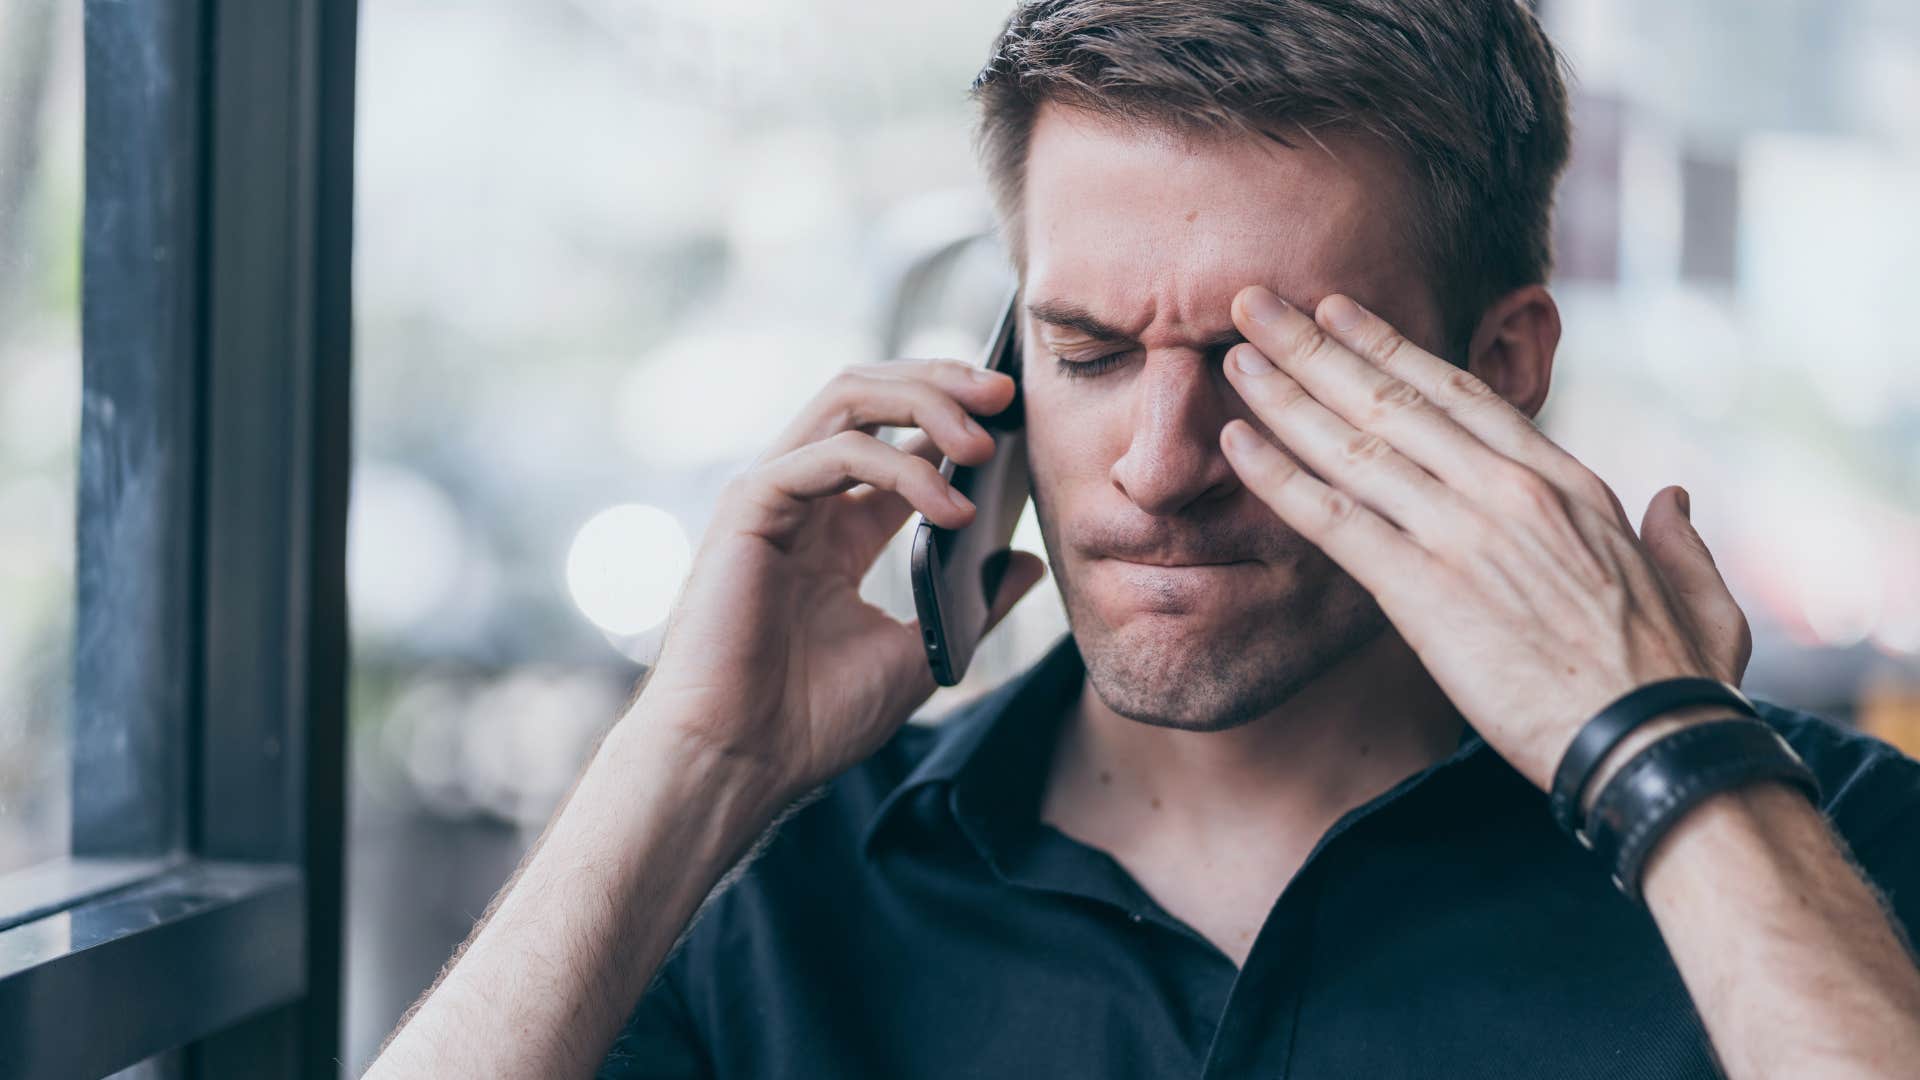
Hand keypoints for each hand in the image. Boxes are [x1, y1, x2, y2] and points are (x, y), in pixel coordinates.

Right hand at [636, 359, 1046, 799]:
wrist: (741, 763)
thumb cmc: (811, 721)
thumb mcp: (922, 652)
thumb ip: (974, 601)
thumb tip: (1027, 559)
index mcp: (836, 529)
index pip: (896, 436)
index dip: (955, 414)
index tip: (1018, 415)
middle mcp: (802, 499)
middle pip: (870, 395)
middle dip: (942, 381)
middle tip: (1005, 394)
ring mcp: (772, 496)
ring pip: (847, 399)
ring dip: (925, 404)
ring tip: (984, 441)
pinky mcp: (750, 507)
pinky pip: (832, 452)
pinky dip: (900, 468)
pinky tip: (950, 509)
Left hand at [1217, 285, 1752, 790]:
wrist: (1654, 745)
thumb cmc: (1680, 682)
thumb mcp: (1701, 593)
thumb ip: (1680, 539)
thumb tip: (1677, 498)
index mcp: (1567, 482)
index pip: (1460, 394)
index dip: (1390, 347)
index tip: (1340, 312)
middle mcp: (1509, 490)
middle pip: (1392, 399)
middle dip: (1315, 345)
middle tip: (1255, 304)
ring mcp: (1463, 535)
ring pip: (1355, 445)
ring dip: (1286, 394)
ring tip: (1234, 355)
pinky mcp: (1424, 592)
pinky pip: (1334, 520)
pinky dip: (1280, 477)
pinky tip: (1237, 443)